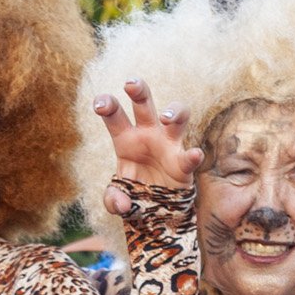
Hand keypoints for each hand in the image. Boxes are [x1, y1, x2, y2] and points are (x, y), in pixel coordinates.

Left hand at [94, 81, 204, 216]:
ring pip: (176, 118)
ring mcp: (168, 146)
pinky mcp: (183, 164)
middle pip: (144, 105)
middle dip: (139, 90)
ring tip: (166, 118)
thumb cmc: (134, 194)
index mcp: (125, 139)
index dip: (108, 105)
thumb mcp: (116, 199)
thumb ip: (113, 200)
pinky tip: (195, 154)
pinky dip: (193, 156)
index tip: (100, 103)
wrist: (156, 211)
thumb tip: (122, 205)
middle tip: (130, 83)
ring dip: (173, 112)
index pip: (115, 116)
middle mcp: (148, 135)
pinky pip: (189, 157)